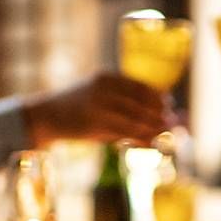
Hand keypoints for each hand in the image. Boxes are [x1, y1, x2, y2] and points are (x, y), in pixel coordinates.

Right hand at [22, 72, 171, 146]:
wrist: (44, 116)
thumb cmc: (74, 109)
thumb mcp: (97, 97)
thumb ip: (120, 104)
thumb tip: (150, 117)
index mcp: (106, 78)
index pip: (139, 86)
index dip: (157, 97)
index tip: (170, 106)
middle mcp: (104, 89)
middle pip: (141, 102)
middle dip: (160, 114)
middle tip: (176, 123)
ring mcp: (100, 106)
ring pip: (135, 118)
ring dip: (154, 127)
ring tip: (167, 134)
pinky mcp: (95, 124)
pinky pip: (125, 132)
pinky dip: (141, 138)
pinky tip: (151, 142)